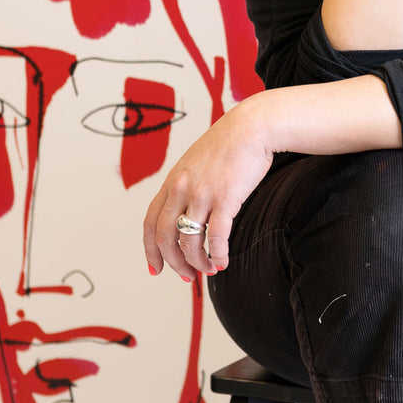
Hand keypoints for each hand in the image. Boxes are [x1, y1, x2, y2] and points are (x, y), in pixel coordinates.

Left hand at [143, 98, 274, 279]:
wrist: (252, 126)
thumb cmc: (229, 144)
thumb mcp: (195, 163)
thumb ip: (186, 186)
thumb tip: (186, 213)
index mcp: (171, 181)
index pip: (150, 223)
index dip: (150, 250)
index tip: (156, 267)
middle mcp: (180, 188)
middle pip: (165, 237)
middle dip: (174, 263)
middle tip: (187, 276)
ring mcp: (201, 193)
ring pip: (189, 242)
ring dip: (198, 263)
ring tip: (210, 270)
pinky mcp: (225, 197)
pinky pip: (216, 236)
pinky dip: (218, 254)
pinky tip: (223, 261)